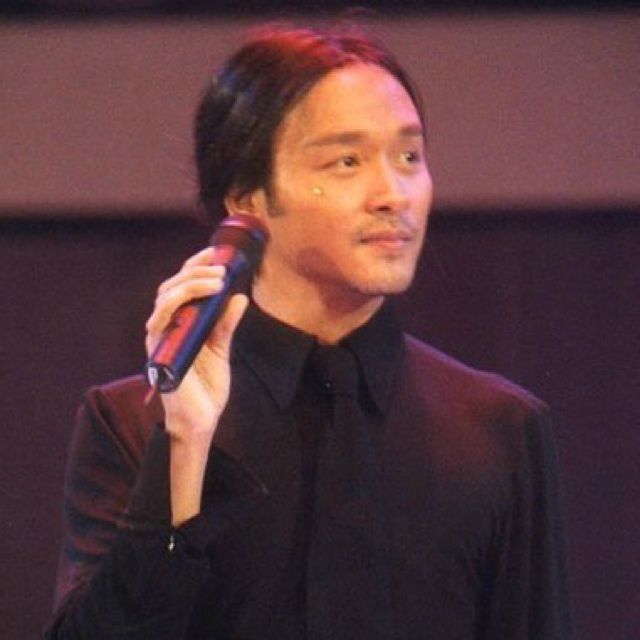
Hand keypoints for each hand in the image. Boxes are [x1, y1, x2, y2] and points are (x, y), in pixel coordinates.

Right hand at [145, 247, 248, 444]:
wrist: (201, 420)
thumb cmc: (206, 388)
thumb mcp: (221, 349)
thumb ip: (226, 324)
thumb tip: (239, 297)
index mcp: (180, 324)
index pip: (182, 287)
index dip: (196, 266)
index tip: (217, 253)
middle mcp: (166, 327)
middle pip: (171, 286)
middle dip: (195, 271)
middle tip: (221, 269)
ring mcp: (160, 338)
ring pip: (165, 298)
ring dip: (190, 284)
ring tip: (217, 280)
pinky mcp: (158, 351)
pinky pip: (159, 320)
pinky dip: (175, 303)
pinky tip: (195, 297)